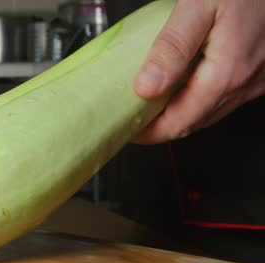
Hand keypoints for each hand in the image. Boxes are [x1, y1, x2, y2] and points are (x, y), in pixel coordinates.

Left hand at [132, 0, 264, 143]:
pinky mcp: (260, 71)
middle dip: (160, 128)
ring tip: (149, 109)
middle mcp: (245, 82)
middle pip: (193, 122)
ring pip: (209, 112)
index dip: (150, 133)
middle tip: (132, 122)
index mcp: (228, 72)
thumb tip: (145, 87)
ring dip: (178, 115)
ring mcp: (256, 79)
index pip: (180, 122)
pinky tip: (180, 89)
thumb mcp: (199, 6)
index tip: (127, 132)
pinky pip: (223, 97)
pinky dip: (196, 100)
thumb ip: (172, 47)